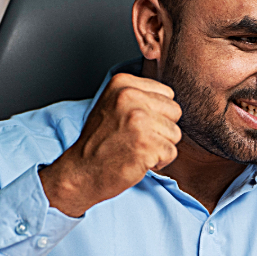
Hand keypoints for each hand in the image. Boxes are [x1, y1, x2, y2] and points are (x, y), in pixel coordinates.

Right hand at [39, 73, 181, 216]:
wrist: (81, 172)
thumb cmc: (99, 142)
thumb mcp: (112, 104)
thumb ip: (139, 96)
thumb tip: (170, 98)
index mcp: (123, 83)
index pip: (167, 94)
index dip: (156, 114)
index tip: (133, 125)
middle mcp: (130, 97)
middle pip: (174, 112)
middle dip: (161, 129)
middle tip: (136, 139)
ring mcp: (138, 120)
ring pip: (175, 134)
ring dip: (160, 147)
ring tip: (136, 149)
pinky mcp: (146, 144)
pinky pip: (171, 153)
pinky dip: (159, 162)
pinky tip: (138, 161)